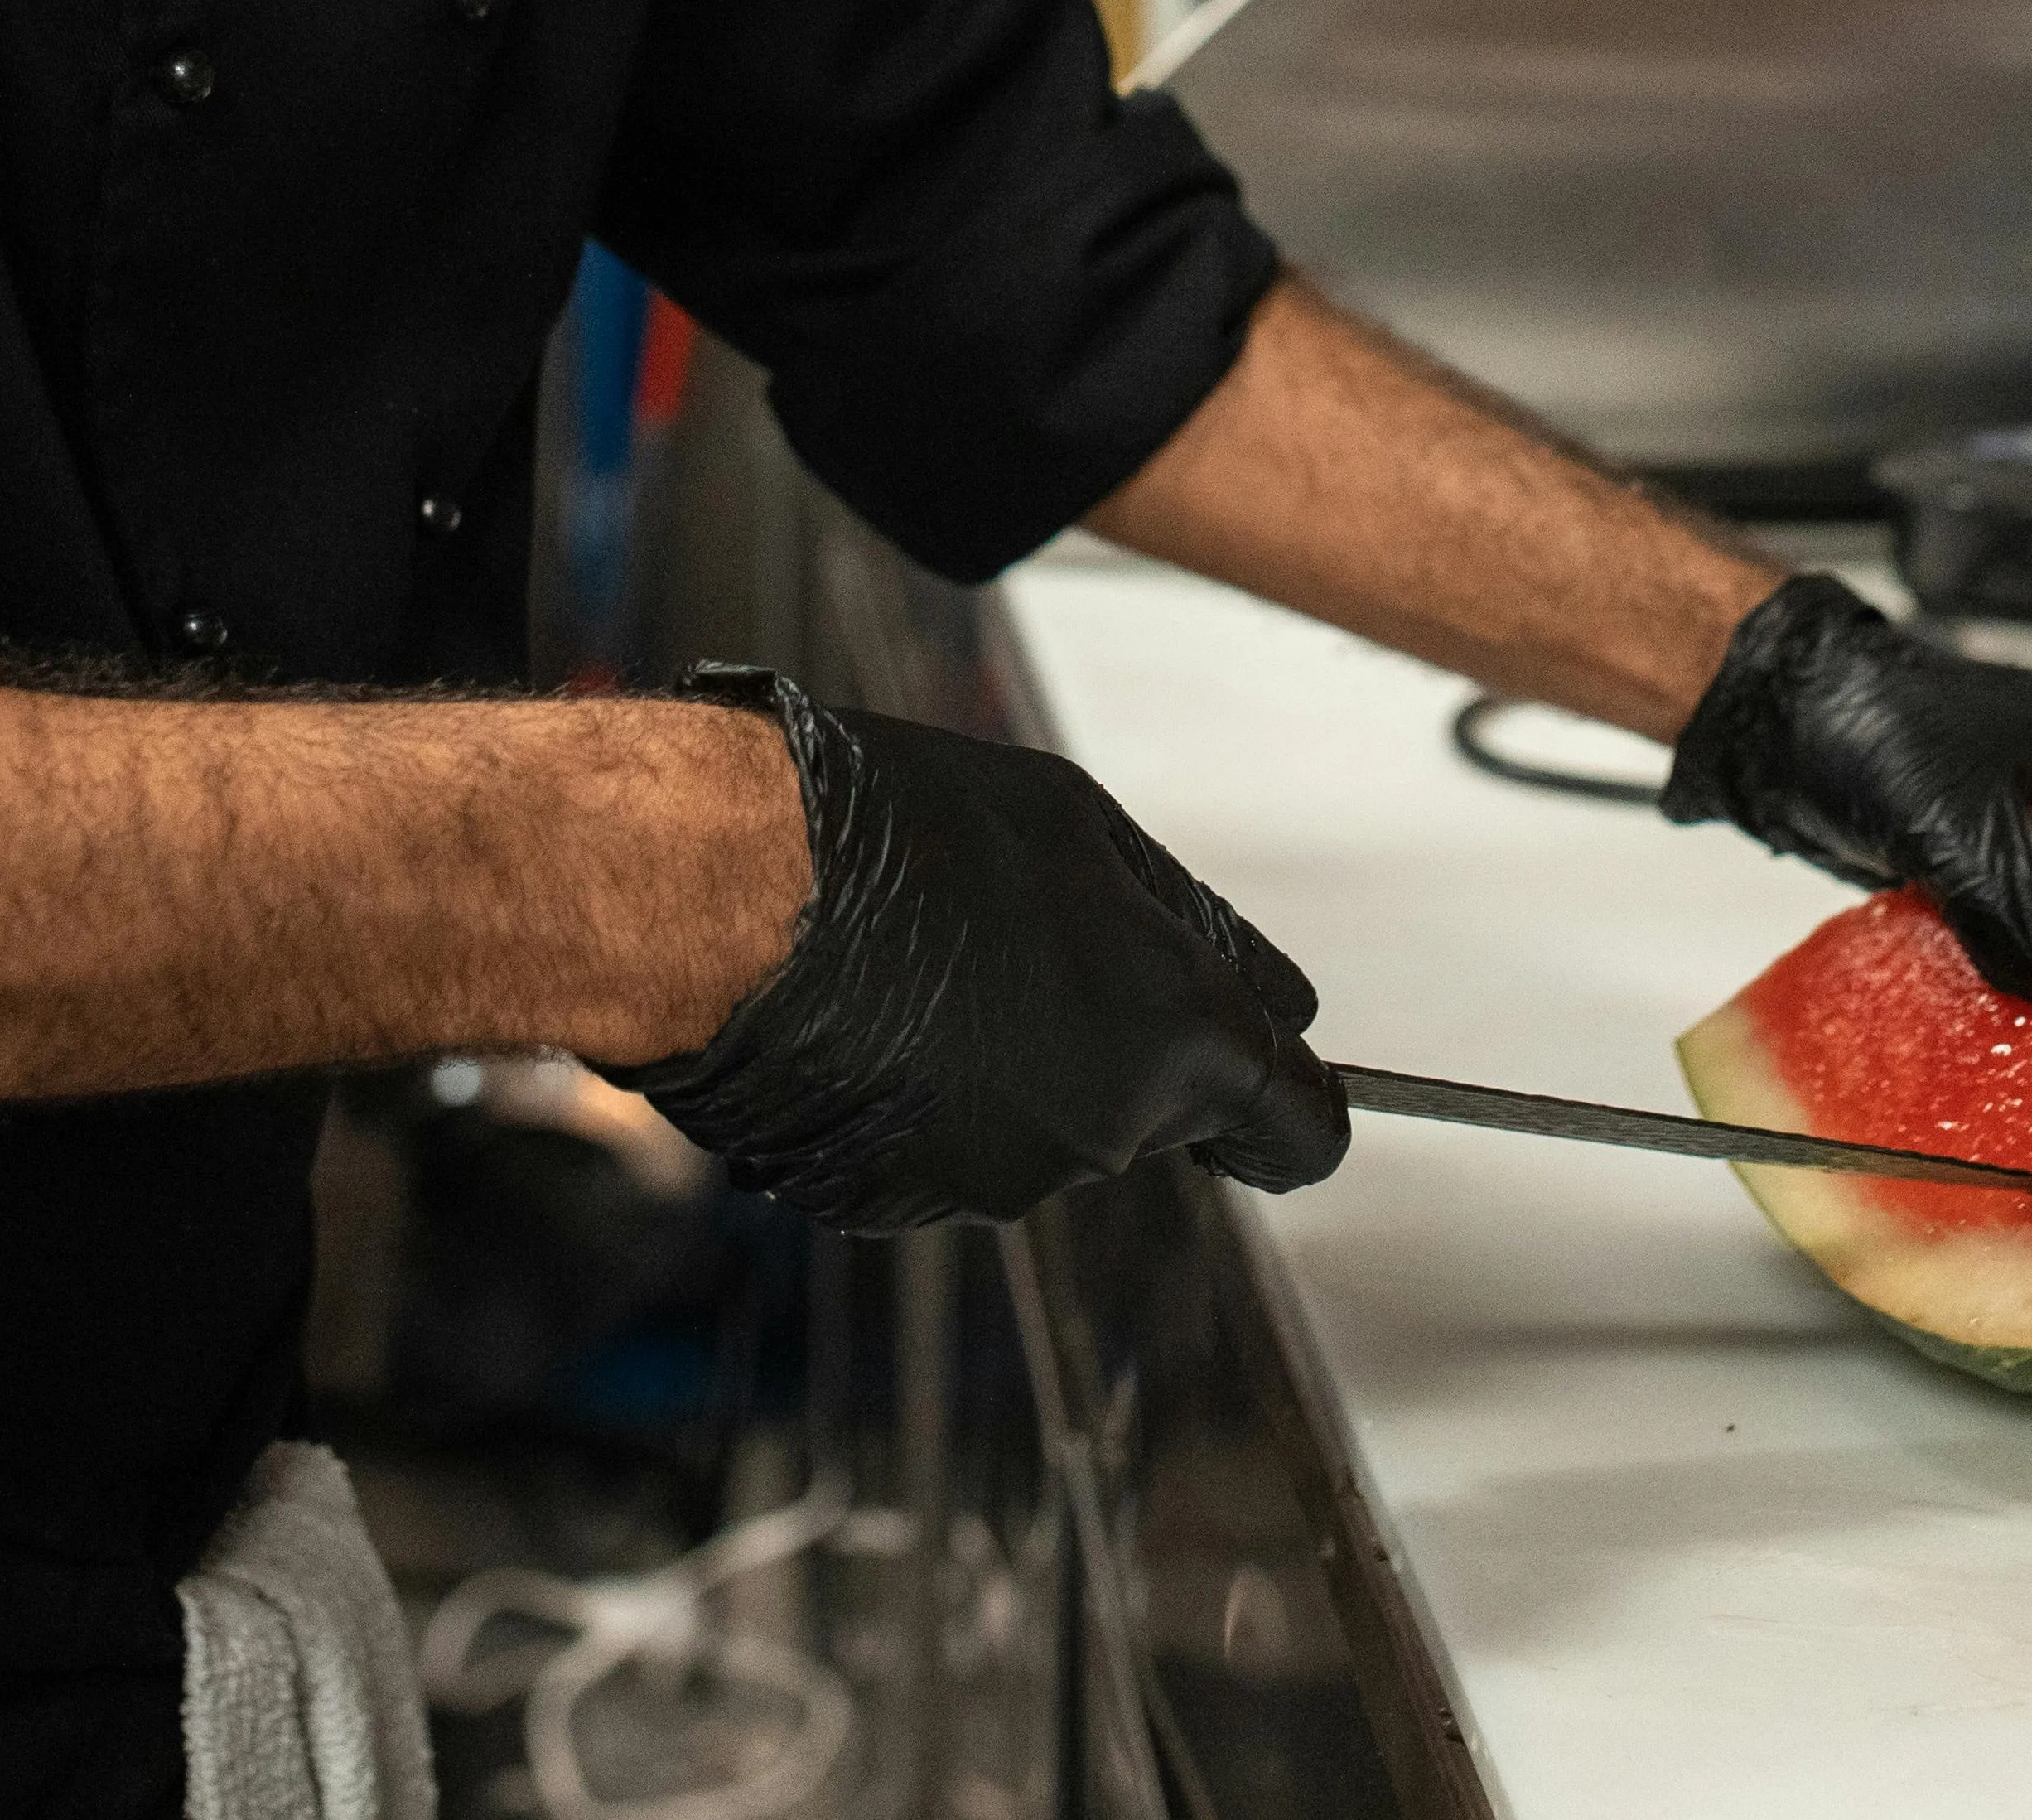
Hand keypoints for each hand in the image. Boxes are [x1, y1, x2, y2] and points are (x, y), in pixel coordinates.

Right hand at [616, 667, 1349, 1230]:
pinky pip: (946, 1150)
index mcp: (1179, 1039)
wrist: (730, 897)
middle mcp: (1104, 1135)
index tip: (1279, 1083)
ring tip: (924, 960)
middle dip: (1119, 1042)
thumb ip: (1189, 927)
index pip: (1301, 1128)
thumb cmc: (905, 832)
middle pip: (1157, 1112)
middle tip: (1029, 940)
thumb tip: (1267, 998)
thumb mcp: (1083, 827)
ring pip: (1045, 1128)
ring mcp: (995, 1181)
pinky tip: (869, 1015)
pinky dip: (924, 1098)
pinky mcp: (897, 1205)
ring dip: (1011, 1061)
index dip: (1297, 1106)